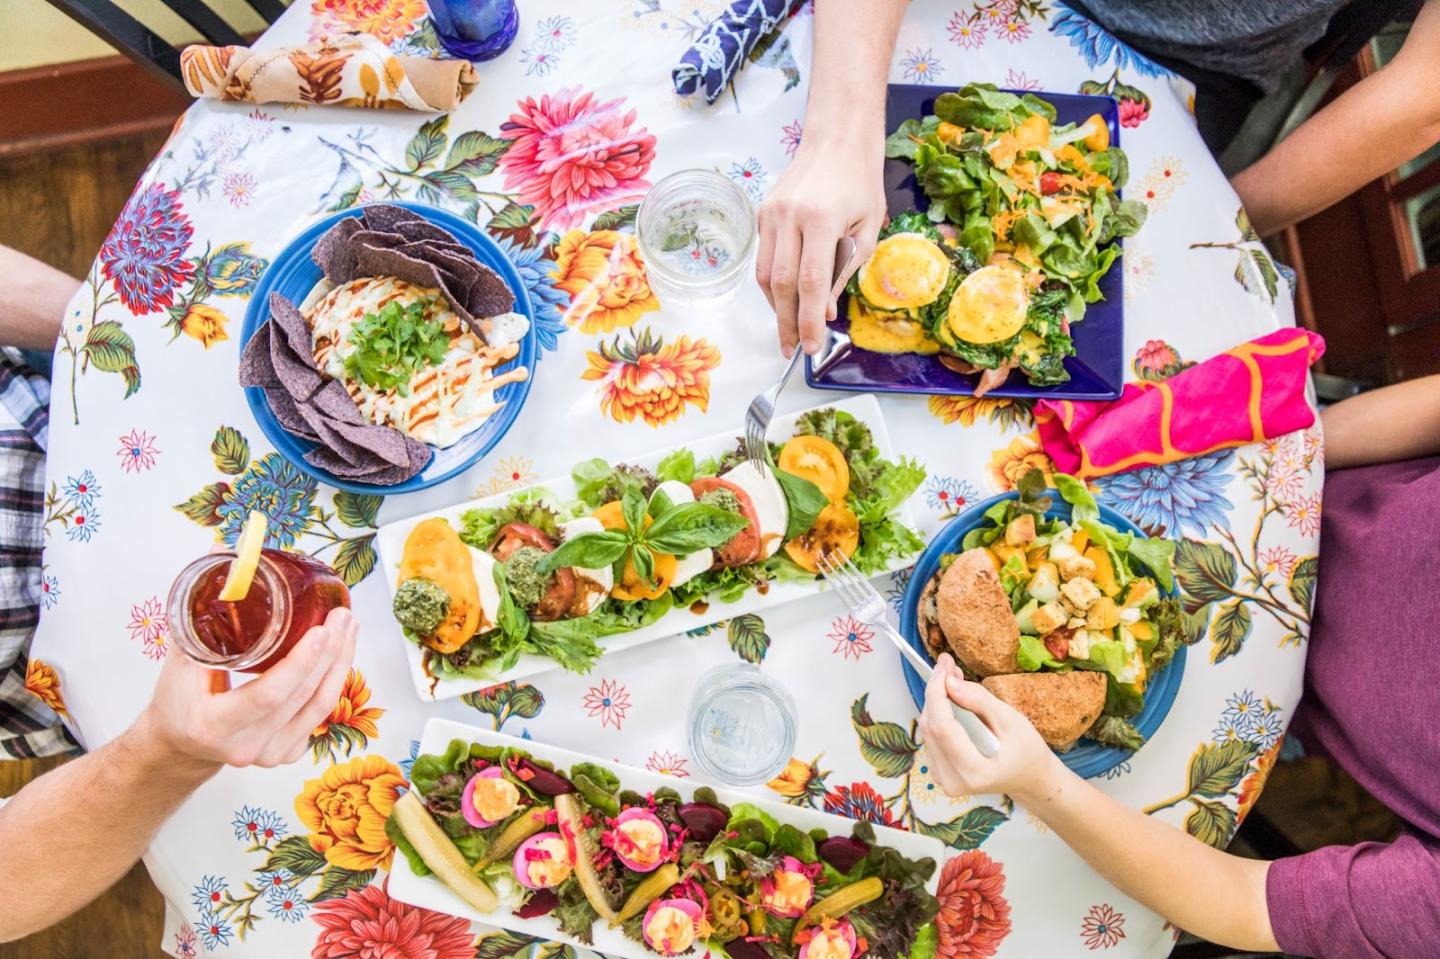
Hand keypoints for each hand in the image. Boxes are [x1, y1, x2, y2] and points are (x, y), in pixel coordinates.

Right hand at [132, 607, 358, 769]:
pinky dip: (333, 679)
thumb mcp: (180, 658)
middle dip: (330, 653)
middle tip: (342, 615)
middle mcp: (247, 746)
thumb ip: (200, 608)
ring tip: (348, 627)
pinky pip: (320, 712)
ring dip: (341, 662)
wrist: (181, 744)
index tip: (322, 630)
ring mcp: (271, 754)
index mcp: (215, 726)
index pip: (269, 695)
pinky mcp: (287, 752)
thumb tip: (219, 551)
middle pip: (302, 696)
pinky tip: (340, 652)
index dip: (300, 663)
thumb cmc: (177, 700)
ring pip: (320, 705)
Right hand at [756, 136, 884, 356]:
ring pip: (765, 274)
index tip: (811, 347)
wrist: (837, 140)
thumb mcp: (866, 229)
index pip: (810, 282)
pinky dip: (773, 284)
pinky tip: (785, 299)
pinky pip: (764, 258)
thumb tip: (823, 311)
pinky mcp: (762, 214)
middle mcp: (789, 217)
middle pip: (781, 284)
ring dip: (776, 307)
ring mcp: (771, 214)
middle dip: (787, 322)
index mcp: (821, 219)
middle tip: (793, 350)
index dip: (807, 319)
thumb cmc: (860, 183)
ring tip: (788, 330)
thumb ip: (844, 271)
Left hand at [917, 654, 1064, 803]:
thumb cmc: (1026, 750)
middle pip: (931, 727)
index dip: (937, 693)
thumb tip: (949, 682)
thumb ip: (979, 701)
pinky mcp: (938, 770)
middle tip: (949, 665)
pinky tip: (952, 699)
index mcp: (974, 772)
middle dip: (936, 691)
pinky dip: (939, 713)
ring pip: (928, 730)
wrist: (1028, 777)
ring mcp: (943, 778)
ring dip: (936, 700)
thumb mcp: (1011, 721)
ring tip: (953, 678)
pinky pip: (931, 736)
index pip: (942, 727)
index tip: (943, 666)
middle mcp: (952, 780)